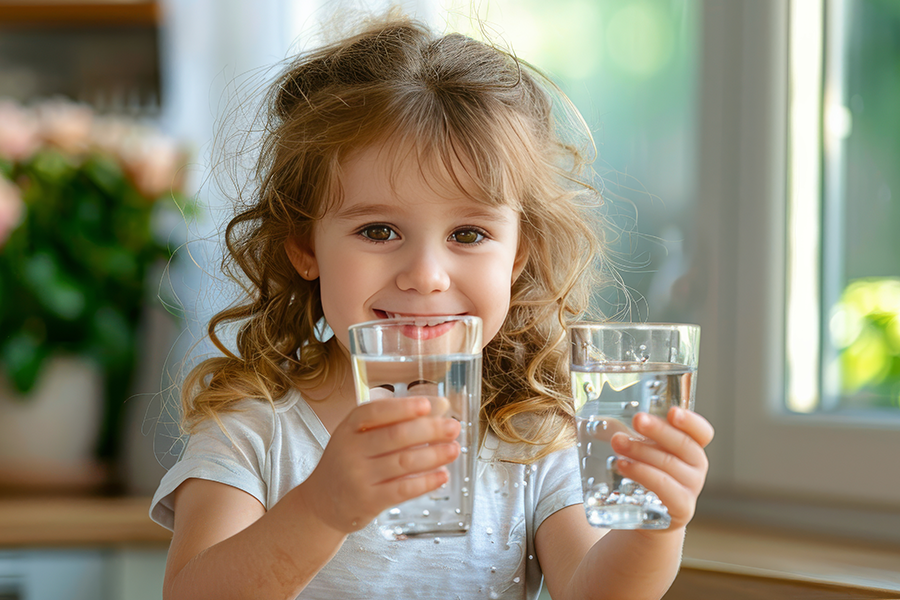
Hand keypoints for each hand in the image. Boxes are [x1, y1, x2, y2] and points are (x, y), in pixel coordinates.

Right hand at [301, 396, 460, 533]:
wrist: (321, 502)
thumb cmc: (347, 463)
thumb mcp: (358, 438)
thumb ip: (392, 423)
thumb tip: (438, 408)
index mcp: (348, 428)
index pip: (375, 412)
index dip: (403, 408)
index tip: (428, 405)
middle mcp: (350, 450)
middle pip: (395, 436)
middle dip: (429, 430)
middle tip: (453, 427)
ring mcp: (358, 477)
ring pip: (403, 462)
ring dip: (434, 455)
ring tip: (454, 449)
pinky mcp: (367, 501)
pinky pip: (402, 489)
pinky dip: (425, 481)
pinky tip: (442, 475)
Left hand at [609, 407, 714, 529]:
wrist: (641, 515)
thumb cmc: (640, 472)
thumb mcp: (636, 448)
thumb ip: (623, 429)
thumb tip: (591, 409)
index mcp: (690, 447)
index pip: (702, 432)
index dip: (691, 421)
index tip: (672, 411)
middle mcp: (696, 467)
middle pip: (684, 445)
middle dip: (658, 430)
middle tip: (636, 419)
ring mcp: (690, 489)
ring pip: (669, 465)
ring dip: (642, 451)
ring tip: (618, 443)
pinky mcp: (680, 509)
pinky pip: (665, 488)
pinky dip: (644, 474)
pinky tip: (623, 466)